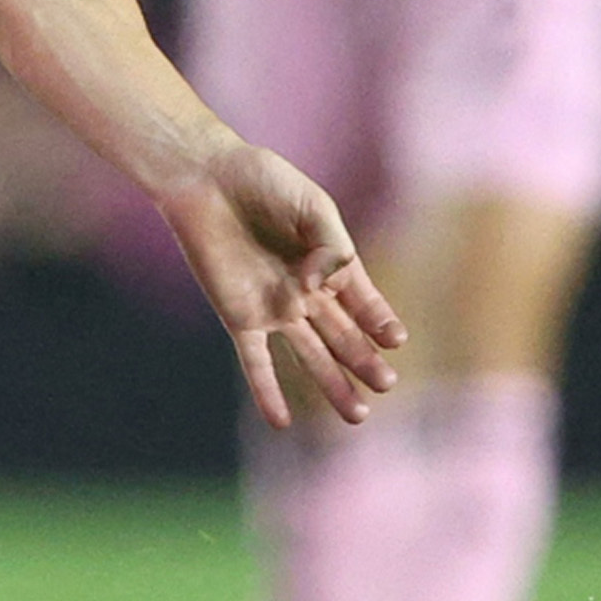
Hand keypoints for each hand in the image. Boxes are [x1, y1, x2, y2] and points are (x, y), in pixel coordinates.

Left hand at [156, 136, 406, 429]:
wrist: (205, 178)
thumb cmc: (262, 182)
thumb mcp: (311, 206)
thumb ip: (329, 246)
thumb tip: (319, 289)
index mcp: (332, 264)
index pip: (365, 302)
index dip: (381, 321)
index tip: (395, 339)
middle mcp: (308, 292)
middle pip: (343, 336)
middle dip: (365, 361)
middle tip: (387, 385)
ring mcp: (275, 308)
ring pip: (309, 356)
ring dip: (332, 385)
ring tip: (358, 415)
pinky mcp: (240, 317)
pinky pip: (255, 362)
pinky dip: (266, 391)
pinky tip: (280, 422)